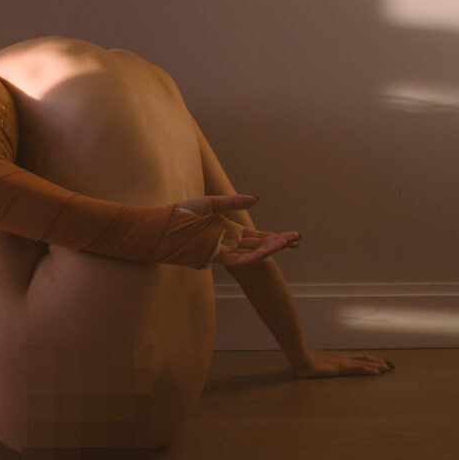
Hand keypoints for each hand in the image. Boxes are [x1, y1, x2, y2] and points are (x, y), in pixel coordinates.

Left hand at [174, 194, 300, 265]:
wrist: (163, 226)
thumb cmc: (182, 215)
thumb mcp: (210, 203)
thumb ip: (232, 202)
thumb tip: (255, 199)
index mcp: (230, 232)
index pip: (258, 237)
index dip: (275, 238)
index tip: (293, 236)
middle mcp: (230, 243)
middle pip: (259, 245)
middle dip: (278, 243)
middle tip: (296, 239)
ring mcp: (224, 251)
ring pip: (251, 253)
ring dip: (268, 249)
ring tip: (285, 243)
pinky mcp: (215, 256)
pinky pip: (236, 259)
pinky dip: (251, 257)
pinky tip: (264, 252)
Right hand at [294, 349, 394, 377]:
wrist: (301, 359)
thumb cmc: (305, 362)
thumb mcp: (315, 363)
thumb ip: (320, 364)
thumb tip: (318, 367)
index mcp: (338, 356)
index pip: (357, 357)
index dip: (368, 359)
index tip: (378, 362)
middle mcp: (343, 357)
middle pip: (364, 358)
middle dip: (377, 361)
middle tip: (389, 365)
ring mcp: (343, 361)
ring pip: (365, 362)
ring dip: (378, 365)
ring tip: (388, 368)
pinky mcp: (342, 367)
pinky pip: (359, 369)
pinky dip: (370, 370)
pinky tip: (377, 372)